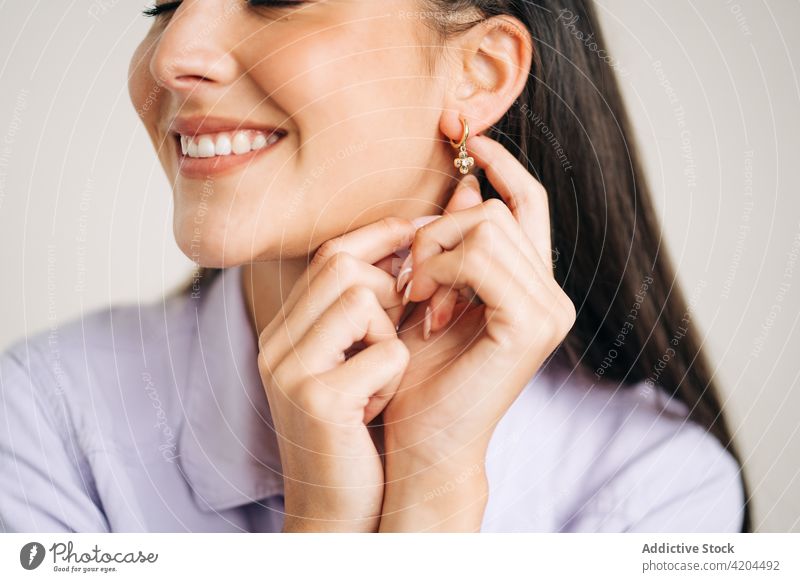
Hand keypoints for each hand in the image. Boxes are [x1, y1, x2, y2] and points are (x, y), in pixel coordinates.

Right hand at [257, 217, 415, 531]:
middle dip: (388, 286)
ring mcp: (290, 370)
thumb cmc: (356, 432)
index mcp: (284, 331)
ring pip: (362, 300)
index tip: (417, 234)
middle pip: (341, 265)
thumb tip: (411, 240)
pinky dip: (394, 375)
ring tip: (380, 376)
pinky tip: (376, 406)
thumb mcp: (356, 363)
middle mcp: (276, 343)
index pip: (329, 255)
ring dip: (390, 335)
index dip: (378, 238)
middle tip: (402, 325)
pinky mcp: (317, 400)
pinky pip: (385, 353)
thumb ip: (368, 311)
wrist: (336, 510)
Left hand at [380, 134, 576, 530]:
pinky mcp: (533, 325)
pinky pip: (481, 256)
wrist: (419, 441)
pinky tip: (428, 310)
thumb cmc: (417, 373)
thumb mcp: (430, 293)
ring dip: (434, 254)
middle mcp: (550, 293)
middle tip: (411, 282)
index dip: (497, 161)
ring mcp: (549, 309)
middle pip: (496, 208)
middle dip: (439, 232)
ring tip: (418, 300)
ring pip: (487, 224)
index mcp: (530, 284)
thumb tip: (466, 180)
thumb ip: (453, 242)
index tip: (457, 129)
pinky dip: (442, 272)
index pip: (525, 201)